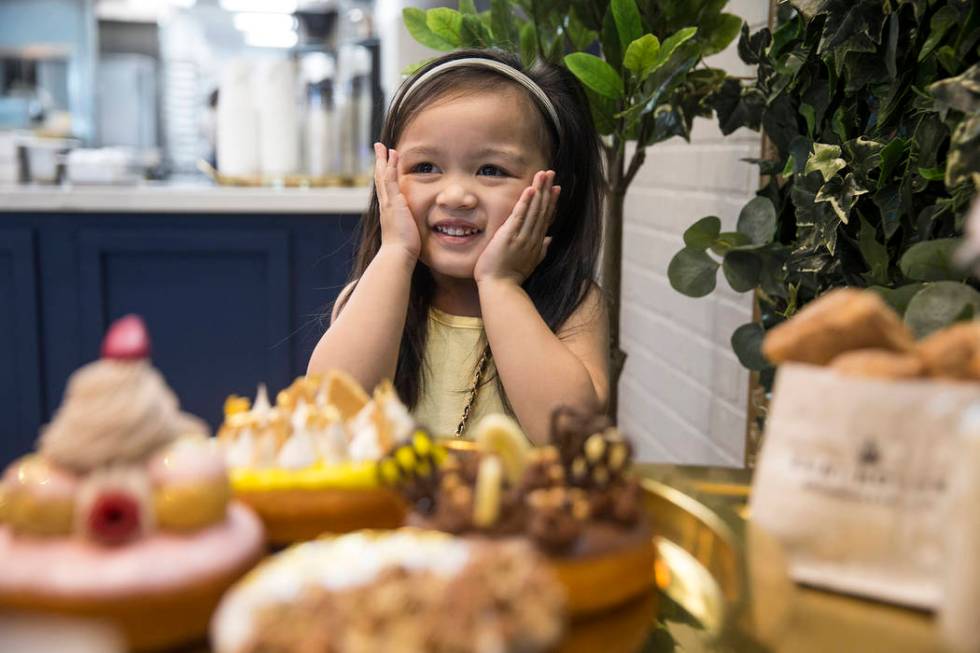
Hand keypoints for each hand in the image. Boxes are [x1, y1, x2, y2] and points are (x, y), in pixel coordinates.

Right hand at [374, 143, 420, 260]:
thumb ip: (407, 227)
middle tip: (379, 148)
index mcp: (389, 211)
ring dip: (384, 160)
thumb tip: (411, 230)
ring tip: (384, 147)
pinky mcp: (394, 203)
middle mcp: (385, 205)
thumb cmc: (403, 250)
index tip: (385, 163)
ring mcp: (388, 203)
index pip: (385, 189)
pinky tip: (392, 155)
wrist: (398, 255)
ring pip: (383, 177)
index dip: (384, 174)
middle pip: (380, 179)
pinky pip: (390, 180)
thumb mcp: (405, 234)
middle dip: (380, 163)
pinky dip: (391, 167)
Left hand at [474, 170, 559, 285]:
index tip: (556, 188)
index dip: (551, 201)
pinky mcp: (510, 236)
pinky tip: (530, 189)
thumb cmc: (510, 278)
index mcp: (537, 243)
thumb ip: (542, 250)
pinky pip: (520, 215)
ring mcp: (522, 236)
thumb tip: (550, 240)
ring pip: (534, 209)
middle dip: (547, 190)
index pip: (545, 217)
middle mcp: (532, 237)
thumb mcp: (530, 263)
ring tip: (543, 174)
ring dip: (539, 190)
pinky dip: (526, 202)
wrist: (501, 288)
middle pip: (542, 209)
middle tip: (551, 173)